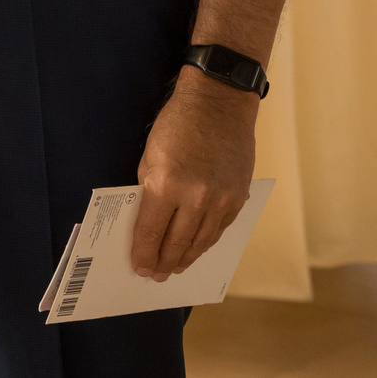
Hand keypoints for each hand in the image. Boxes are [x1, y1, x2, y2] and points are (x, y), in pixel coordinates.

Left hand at [128, 71, 258, 281]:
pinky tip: (196, 248)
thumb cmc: (177, 124)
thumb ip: (148, 190)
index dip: (143, 254)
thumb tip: (147, 223)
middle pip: (176, 243)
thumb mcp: (149, 155)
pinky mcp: (238, 198)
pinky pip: (219, 230)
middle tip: (156, 276)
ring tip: (175, 268)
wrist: (219, 102)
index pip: (150, 232)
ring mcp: (221, 200)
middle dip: (163, 262)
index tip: (139, 268)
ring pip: (201, 242)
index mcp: (166, 184)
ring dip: (186, 258)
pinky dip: (205, 242)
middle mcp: (195, 197)